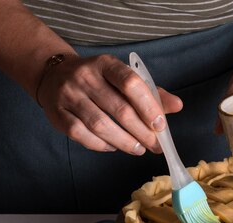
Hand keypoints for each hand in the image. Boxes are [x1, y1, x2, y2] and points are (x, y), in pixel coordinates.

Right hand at [37, 54, 182, 154]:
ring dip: (124, 142)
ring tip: (138, 149)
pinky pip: (82, 135)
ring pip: (100, 125)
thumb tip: (177, 106)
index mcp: (106, 64)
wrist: (54, 75)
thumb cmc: (98, 80)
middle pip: (119, 109)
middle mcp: (85, 77)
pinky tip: (114, 147)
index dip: (148, 106)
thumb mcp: (123, 78)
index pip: (130, 83)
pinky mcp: (57, 114)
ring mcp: (69, 95)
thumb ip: (151, 93)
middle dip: (141, 132)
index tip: (160, 126)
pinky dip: (101, 145)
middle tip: (154, 145)